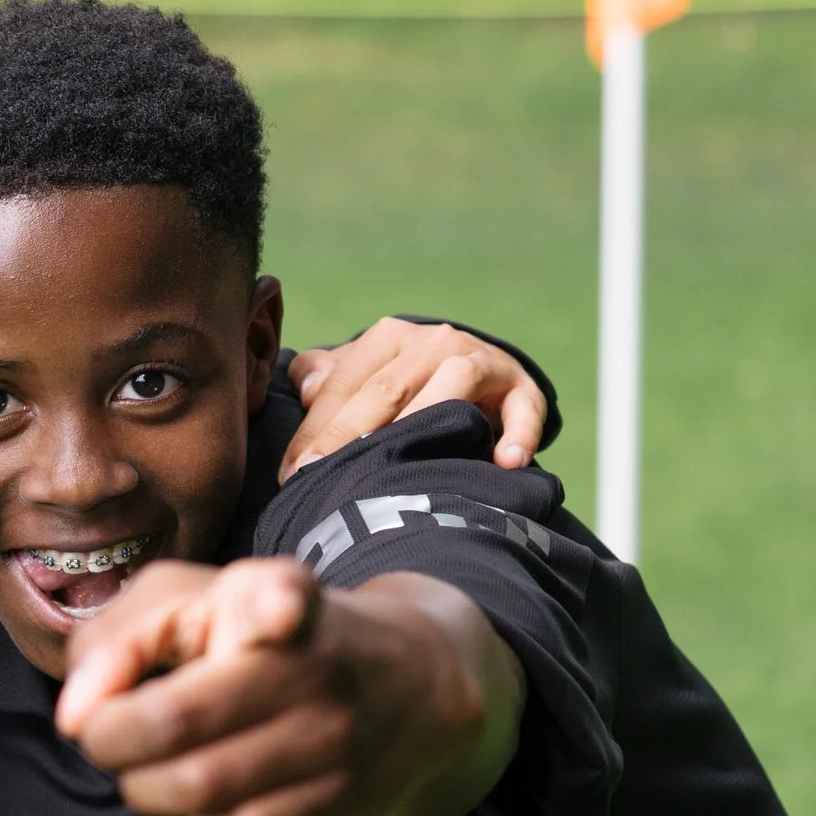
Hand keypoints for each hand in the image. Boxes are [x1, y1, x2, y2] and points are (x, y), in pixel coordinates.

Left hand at [55, 559, 524, 815]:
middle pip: (176, 722)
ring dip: (144, 786)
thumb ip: (115, 641)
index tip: (280, 613)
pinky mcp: (340, 806)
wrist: (412, 684)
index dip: (278, 605)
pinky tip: (203, 798)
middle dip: (112, 739)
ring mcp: (333, 743)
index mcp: (275, 599)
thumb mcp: (192, 602)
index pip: (282, 596)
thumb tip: (73, 717)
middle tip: (111, 733)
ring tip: (151, 765)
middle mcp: (313, 669)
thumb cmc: (261, 635)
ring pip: (196, 790)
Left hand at [281, 317, 547, 481]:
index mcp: (387, 338)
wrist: (478, 374)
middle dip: (351, 435)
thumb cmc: (403, 383)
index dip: (316, 429)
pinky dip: (518, 433)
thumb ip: (326, 376)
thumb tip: (306, 386)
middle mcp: (434, 342)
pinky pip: (523, 408)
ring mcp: (481, 361)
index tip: (292, 472)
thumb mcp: (361, 373)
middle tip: (323, 477)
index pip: (345, 384)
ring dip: (424, 422)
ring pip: (451, 385)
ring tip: (398, 465)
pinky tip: (505, 460)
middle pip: (388, 390)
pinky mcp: (521, 387)